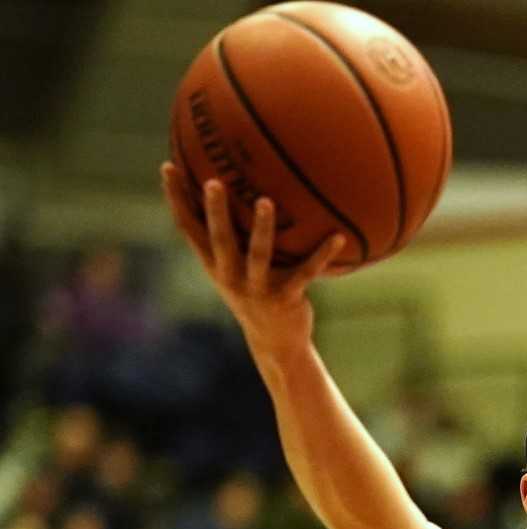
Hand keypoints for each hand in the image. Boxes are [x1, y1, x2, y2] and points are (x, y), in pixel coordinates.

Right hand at [160, 163, 343, 361]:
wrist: (276, 343)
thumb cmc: (257, 295)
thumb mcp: (236, 269)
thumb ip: (232, 239)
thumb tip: (239, 191)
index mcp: (214, 265)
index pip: (188, 228)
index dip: (176, 199)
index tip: (168, 167)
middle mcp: (230, 276)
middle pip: (219, 239)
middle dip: (215, 211)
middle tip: (214, 182)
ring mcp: (257, 288)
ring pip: (258, 255)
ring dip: (262, 228)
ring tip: (266, 201)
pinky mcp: (285, 298)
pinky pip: (306, 272)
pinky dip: (322, 254)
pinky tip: (337, 236)